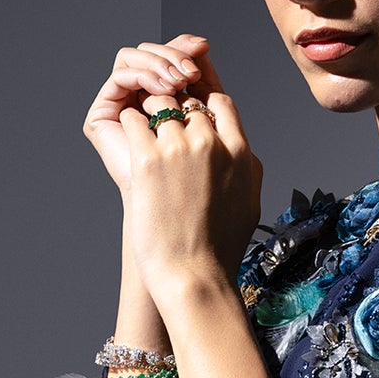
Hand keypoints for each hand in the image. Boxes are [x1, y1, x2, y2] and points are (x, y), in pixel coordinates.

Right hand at [83, 33, 211, 198]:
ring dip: (161, 62)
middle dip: (176, 55)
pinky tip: (165, 88)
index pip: (174, 59)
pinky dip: (144, 73)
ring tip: (180, 81)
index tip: (203, 48)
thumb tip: (204, 44)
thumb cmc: (204, 189)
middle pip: (155, 54)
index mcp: (169, 102)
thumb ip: (212, 90)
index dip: (187, 49)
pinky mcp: (104, 115)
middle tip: (192, 71)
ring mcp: (122, 107)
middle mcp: (143, 101)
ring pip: (137, 57)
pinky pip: (121, 73)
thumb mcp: (219, 130)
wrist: (181, 225)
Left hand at [120, 73, 263, 307]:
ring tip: (143, 132)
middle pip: (187, 101)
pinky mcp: (147, 159)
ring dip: (148, 113)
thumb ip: (248, 169)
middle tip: (159, 123)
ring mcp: (179, 148)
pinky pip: (132, 120)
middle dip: (173, 107)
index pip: (220, 102)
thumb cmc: (220, 249)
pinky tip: (130, 144)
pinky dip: (129, 126)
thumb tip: (245, 153)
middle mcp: (211, 143)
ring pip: (158, 104)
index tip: (188, 114)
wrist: (195, 276)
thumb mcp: (249, 203)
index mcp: (240, 152)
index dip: (201, 102)